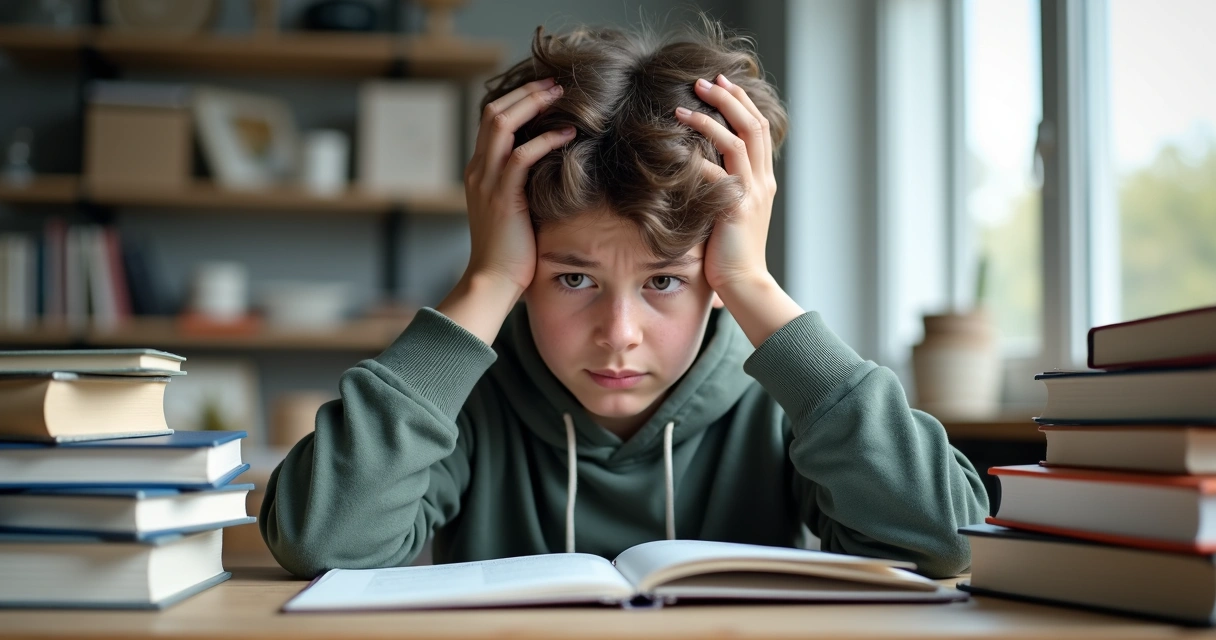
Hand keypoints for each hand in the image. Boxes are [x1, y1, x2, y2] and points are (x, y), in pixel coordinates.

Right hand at [462, 77, 575, 297]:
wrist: (493, 281)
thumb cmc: (512, 251)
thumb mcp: (515, 209)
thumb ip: (525, 185)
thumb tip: (555, 167)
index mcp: (479, 171)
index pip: (491, 120)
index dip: (517, 99)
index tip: (545, 90)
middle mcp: (478, 170)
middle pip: (493, 112)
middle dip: (526, 93)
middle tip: (556, 84)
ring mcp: (486, 182)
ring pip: (501, 124)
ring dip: (533, 105)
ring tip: (561, 96)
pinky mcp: (502, 197)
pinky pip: (520, 157)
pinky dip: (544, 140)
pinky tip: (567, 135)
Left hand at [675, 75, 803, 347]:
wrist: (745, 284)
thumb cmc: (730, 254)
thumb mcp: (731, 213)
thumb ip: (722, 188)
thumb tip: (698, 167)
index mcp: (763, 180)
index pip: (758, 128)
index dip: (741, 101)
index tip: (720, 82)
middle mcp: (762, 181)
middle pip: (752, 125)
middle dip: (728, 98)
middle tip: (703, 80)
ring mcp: (752, 193)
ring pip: (737, 141)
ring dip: (710, 119)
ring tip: (684, 106)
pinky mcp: (737, 207)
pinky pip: (717, 173)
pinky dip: (697, 157)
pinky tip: (676, 147)